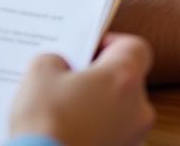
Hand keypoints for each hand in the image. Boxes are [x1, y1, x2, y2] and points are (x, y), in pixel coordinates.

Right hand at [9, 34, 154, 145]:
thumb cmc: (46, 122)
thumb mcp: (41, 70)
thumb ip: (58, 59)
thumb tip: (62, 68)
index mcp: (123, 78)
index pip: (135, 47)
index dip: (111, 42)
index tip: (88, 48)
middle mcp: (138, 109)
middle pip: (126, 80)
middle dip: (98, 76)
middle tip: (67, 76)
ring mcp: (133, 139)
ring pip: (118, 109)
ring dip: (96, 104)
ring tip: (62, 106)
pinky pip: (111, 133)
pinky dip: (93, 128)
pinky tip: (65, 127)